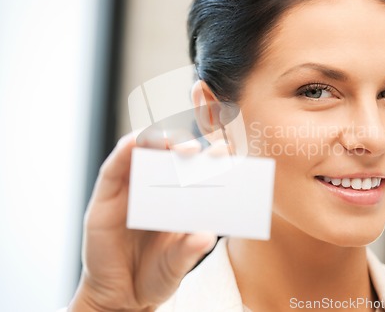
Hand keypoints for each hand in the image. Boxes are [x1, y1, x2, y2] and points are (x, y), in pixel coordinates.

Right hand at [68, 133, 216, 311]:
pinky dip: (125, 149)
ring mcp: (131, 187)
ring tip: (172, 144)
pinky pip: (114, 165)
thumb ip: (189, 250)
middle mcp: (157, 187)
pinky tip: (134, 143)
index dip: (209, 156)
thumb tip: (207, 236)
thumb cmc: (154, 273)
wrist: (120, 295)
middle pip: (170, 153)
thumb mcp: (176, 264)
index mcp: (180, 198)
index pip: (195, 168)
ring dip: (157, 139)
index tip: (226, 152)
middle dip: (184, 144)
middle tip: (197, 150)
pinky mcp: (107, 194)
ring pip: (143, 150)